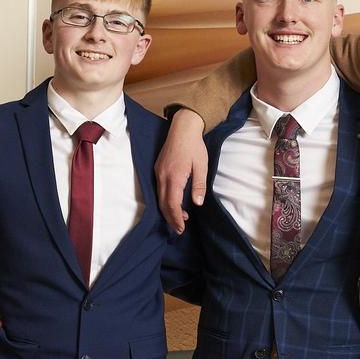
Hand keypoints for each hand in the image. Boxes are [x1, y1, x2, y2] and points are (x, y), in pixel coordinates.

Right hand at [156, 110, 207, 232]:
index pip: (172, 204)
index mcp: (174, 177)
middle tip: (179, 229)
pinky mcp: (158, 169)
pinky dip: (166, 200)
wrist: (183, 128)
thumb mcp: (202, 166)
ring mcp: (158, 173)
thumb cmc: (194, 147)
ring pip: (160, 197)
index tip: (182, 228)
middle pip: (163, 204)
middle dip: (171, 219)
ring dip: (168, 210)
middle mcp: (163, 176)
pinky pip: (159, 189)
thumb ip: (199, 185)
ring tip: (180, 218)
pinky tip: (174, 203)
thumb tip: (197, 202)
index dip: (176, 218)